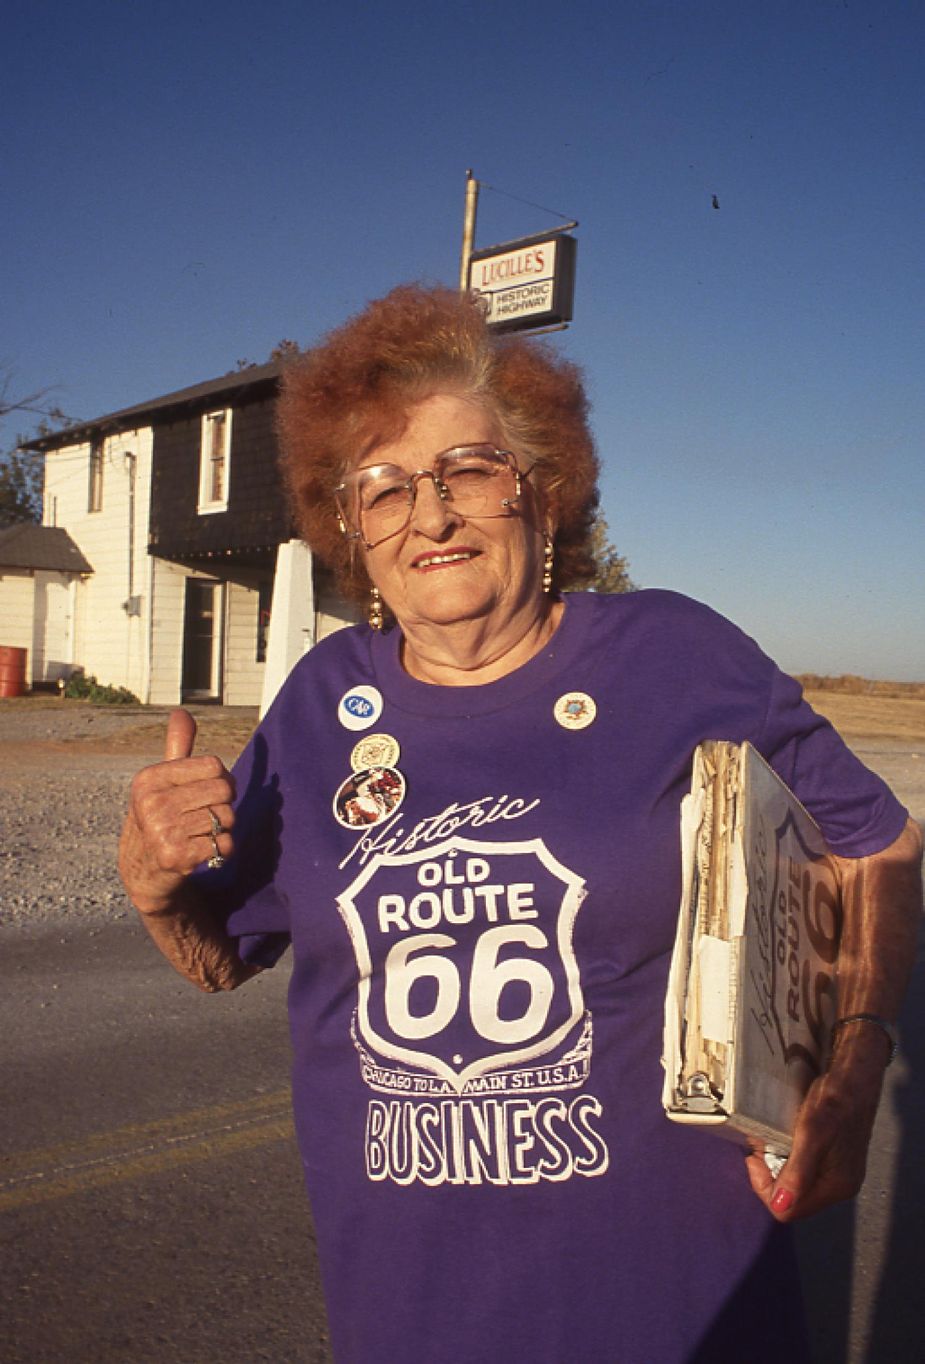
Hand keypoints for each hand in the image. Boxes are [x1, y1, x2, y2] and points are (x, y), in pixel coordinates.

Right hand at [118, 709, 235, 913]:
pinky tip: (201, 850)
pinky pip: (223, 844)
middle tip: (202, 816)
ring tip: (198, 834)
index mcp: (149, 779)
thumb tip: (182, 712)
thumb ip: (177, 747)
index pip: (214, 765)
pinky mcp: (176, 858)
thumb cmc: (161, 815)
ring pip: (227, 818)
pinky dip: (221, 849)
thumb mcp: (163, 780)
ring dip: (222, 828)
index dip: (219, 778)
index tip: (202, 793)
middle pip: (224, 790)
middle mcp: (151, 803)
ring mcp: (162, 832)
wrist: (143, 869)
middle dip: (223, 804)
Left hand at [745, 1033, 886, 1221]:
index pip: (788, 1209)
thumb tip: (780, 1205)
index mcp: (836, 1187)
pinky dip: (787, 1157)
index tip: (755, 1155)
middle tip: (760, 1144)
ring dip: (776, 1166)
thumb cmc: (834, 1100)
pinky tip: (782, 1137)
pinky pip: (803, 1170)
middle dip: (769, 1175)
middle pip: (792, 1200)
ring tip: (768, 1138)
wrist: (856, 1074)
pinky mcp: (835, 1159)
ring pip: (795, 1184)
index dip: (764, 1187)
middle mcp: (839, 1186)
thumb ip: (797, 1171)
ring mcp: (838, 1173)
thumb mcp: (812, 1132)